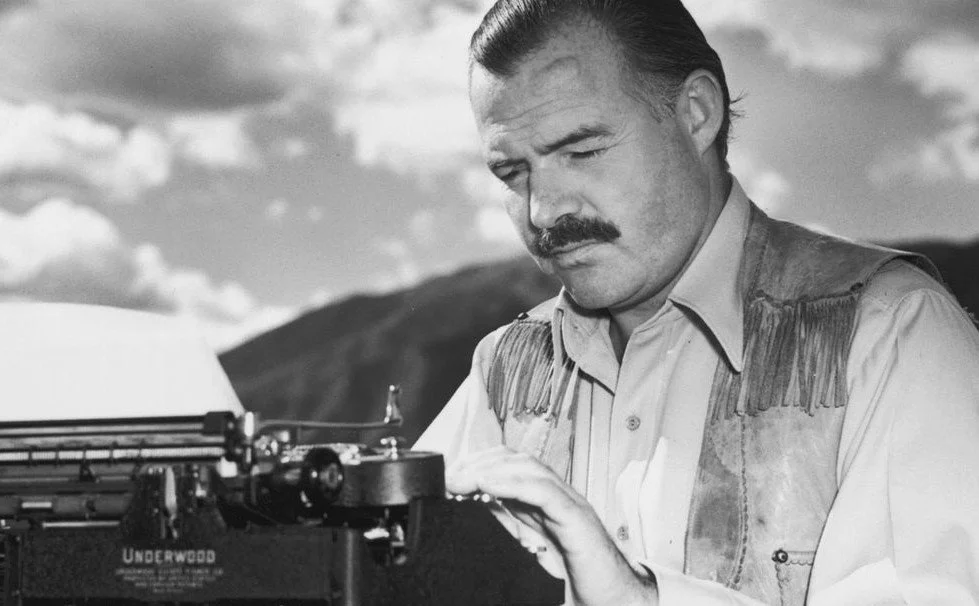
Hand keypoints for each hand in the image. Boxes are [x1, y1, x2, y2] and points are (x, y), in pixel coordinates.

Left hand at [446, 447, 658, 605]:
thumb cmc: (581, 582)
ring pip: (530, 469)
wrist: (616, 604)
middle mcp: (560, 499)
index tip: (452, 476)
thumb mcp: (532, 548)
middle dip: (481, 462)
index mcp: (547, 505)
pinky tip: (488, 485)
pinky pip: (545, 493)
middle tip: (450, 477)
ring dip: (492, 469)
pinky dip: (513, 484)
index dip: (481, 463)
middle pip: (518, 461)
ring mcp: (571, 506)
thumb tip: (477, 504)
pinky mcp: (578, 521)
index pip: (512, 466)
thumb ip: (510, 523)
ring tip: (463, 479)